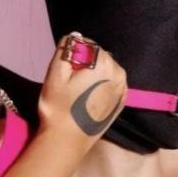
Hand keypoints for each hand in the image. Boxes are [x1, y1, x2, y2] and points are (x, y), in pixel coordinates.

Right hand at [37, 33, 127, 150]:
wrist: (66, 140)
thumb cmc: (58, 106)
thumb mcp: (55, 73)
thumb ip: (66, 49)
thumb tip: (74, 36)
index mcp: (105, 64)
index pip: (88, 44)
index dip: (73, 53)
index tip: (65, 70)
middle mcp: (119, 74)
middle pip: (99, 56)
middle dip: (85, 62)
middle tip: (70, 81)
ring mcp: (122, 89)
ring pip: (106, 69)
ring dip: (94, 73)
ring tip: (78, 90)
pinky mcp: (121, 102)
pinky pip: (111, 83)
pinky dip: (102, 85)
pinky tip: (89, 97)